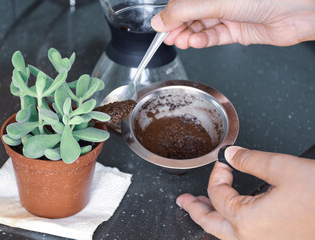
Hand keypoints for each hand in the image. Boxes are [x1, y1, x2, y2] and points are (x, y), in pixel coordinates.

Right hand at [151, 0, 314, 48]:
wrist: (297, 11)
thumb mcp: (215, 1)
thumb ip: (184, 11)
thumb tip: (159, 20)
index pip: (184, 1)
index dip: (170, 14)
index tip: (159, 27)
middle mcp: (220, 0)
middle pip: (191, 14)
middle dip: (178, 27)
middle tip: (168, 38)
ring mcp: (230, 14)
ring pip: (202, 26)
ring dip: (189, 35)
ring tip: (180, 42)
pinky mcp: (238, 30)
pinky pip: (215, 36)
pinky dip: (203, 41)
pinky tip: (195, 42)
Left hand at [176, 146, 314, 239]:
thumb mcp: (282, 168)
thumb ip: (249, 160)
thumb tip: (231, 154)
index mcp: (246, 221)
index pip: (217, 194)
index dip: (217, 174)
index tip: (224, 161)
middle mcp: (251, 238)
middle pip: (211, 224)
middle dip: (194, 210)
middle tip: (182, 201)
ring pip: (225, 233)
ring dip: (210, 217)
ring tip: (198, 207)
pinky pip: (242, 235)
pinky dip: (229, 223)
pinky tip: (230, 213)